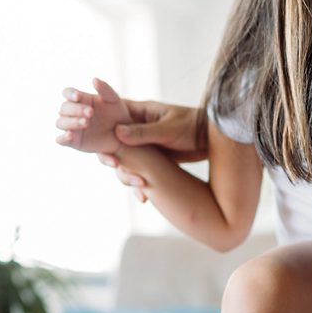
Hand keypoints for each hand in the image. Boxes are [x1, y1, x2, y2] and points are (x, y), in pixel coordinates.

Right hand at [55, 78, 132, 154]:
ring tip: (86, 122)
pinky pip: (60, 140)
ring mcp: (71, 127)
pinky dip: (62, 138)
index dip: (70, 93)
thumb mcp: (114, 100)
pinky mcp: (72, 141)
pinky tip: (70, 135)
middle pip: (64, 108)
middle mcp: (72, 112)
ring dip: (70, 122)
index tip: (78, 96)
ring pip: (60, 123)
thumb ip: (105, 88)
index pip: (67, 92)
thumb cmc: (117, 114)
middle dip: (76, 109)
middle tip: (91, 112)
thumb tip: (94, 79)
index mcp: (80, 99)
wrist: (122, 135)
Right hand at [94, 100, 208, 201]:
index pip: (112, 116)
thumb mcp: (168, 129)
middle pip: (113, 142)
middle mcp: (138, 129)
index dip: (101, 127)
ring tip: (137, 184)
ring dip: (126, 174)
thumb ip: (143, 132)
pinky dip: (139, 185)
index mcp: (140, 113)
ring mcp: (144, 146)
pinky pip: (138, 172)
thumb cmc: (194, 126)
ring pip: (125, 161)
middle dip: (111, 156)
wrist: (213, 140)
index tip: (98, 142)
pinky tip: (144, 199)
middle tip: (113, 164)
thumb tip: (117, 132)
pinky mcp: (152, 160)